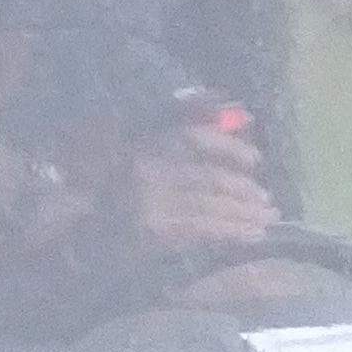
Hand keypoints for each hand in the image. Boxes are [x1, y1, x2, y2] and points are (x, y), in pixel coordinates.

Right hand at [128, 112, 276, 251]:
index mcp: (145, 144)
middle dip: (242, 189)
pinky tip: (253, 235)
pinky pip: (203, 229)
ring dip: (244, 213)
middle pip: (207, 177)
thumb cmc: (114, 190)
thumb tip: (240, 117)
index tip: (255, 160)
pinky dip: (232, 232)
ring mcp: (151, 202)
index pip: (193, 139)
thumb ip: (188, 124)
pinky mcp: (154, 231)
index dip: (228, 148)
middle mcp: (149, 170)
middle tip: (267, 200)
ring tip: (268, 219)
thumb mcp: (141, 149)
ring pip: (209, 205)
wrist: (83, 232)